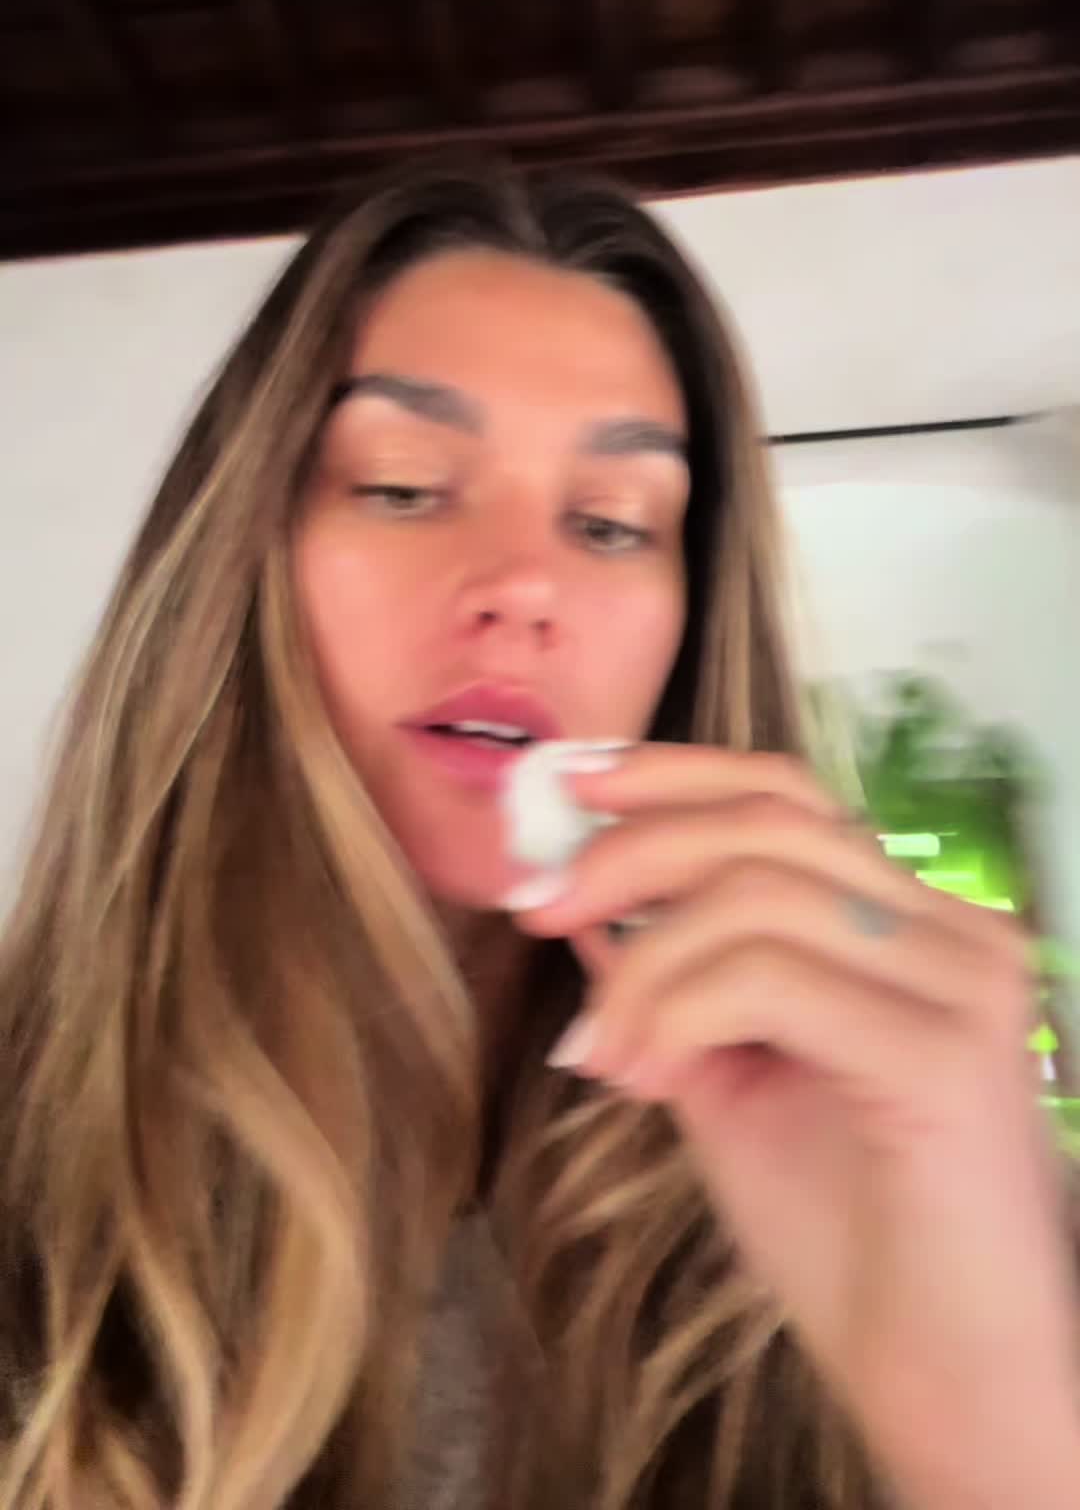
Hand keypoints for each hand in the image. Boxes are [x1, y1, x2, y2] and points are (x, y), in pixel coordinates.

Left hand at [511, 743, 1079, 1509]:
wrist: (950, 1387)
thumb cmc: (852, 1242)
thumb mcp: (734, 1084)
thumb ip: (676, 985)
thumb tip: (586, 902)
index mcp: (913, 926)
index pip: (790, 798)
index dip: (673, 774)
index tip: (568, 785)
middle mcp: (955, 933)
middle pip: (769, 823)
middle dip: (631, 851)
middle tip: (539, 905)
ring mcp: (963, 984)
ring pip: (759, 895)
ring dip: (645, 961)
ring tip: (601, 1048)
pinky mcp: (948, 1053)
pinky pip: (771, 981)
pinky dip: (678, 1013)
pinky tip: (642, 1079)